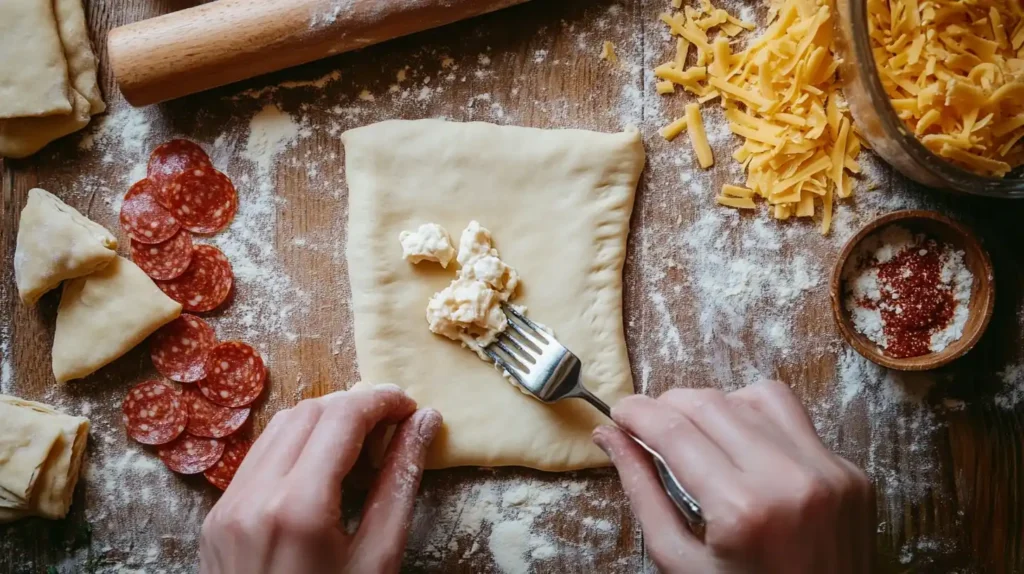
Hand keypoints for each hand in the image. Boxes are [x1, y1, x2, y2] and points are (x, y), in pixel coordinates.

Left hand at [199, 385, 441, 573]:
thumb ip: (401, 483)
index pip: (342, 418)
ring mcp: (227, 508)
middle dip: (355, 407)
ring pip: (278, 429)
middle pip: (308, 413)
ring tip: (363, 443)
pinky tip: (323, 469)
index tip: (411, 407)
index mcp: (298, 508)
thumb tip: (425, 423)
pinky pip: (257, 460)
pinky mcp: (216, 519)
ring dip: (324, 422)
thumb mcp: (379, 559)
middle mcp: (253, 498)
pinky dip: (295, 447)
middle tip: (394, 424)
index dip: (382, 401)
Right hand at [594, 381, 872, 572]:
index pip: (675, 431)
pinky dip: (759, 418)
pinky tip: (742, 443)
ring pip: (754, 397)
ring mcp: (828, 472)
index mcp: (742, 510)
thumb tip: (610, 436)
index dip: (638, 412)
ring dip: (715, 404)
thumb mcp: (680, 561)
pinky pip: (795, 418)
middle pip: (711, 404)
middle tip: (649, 424)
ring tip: (696, 431)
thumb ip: (642, 492)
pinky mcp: (850, 472)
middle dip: (669, 404)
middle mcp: (790, 480)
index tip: (620, 411)